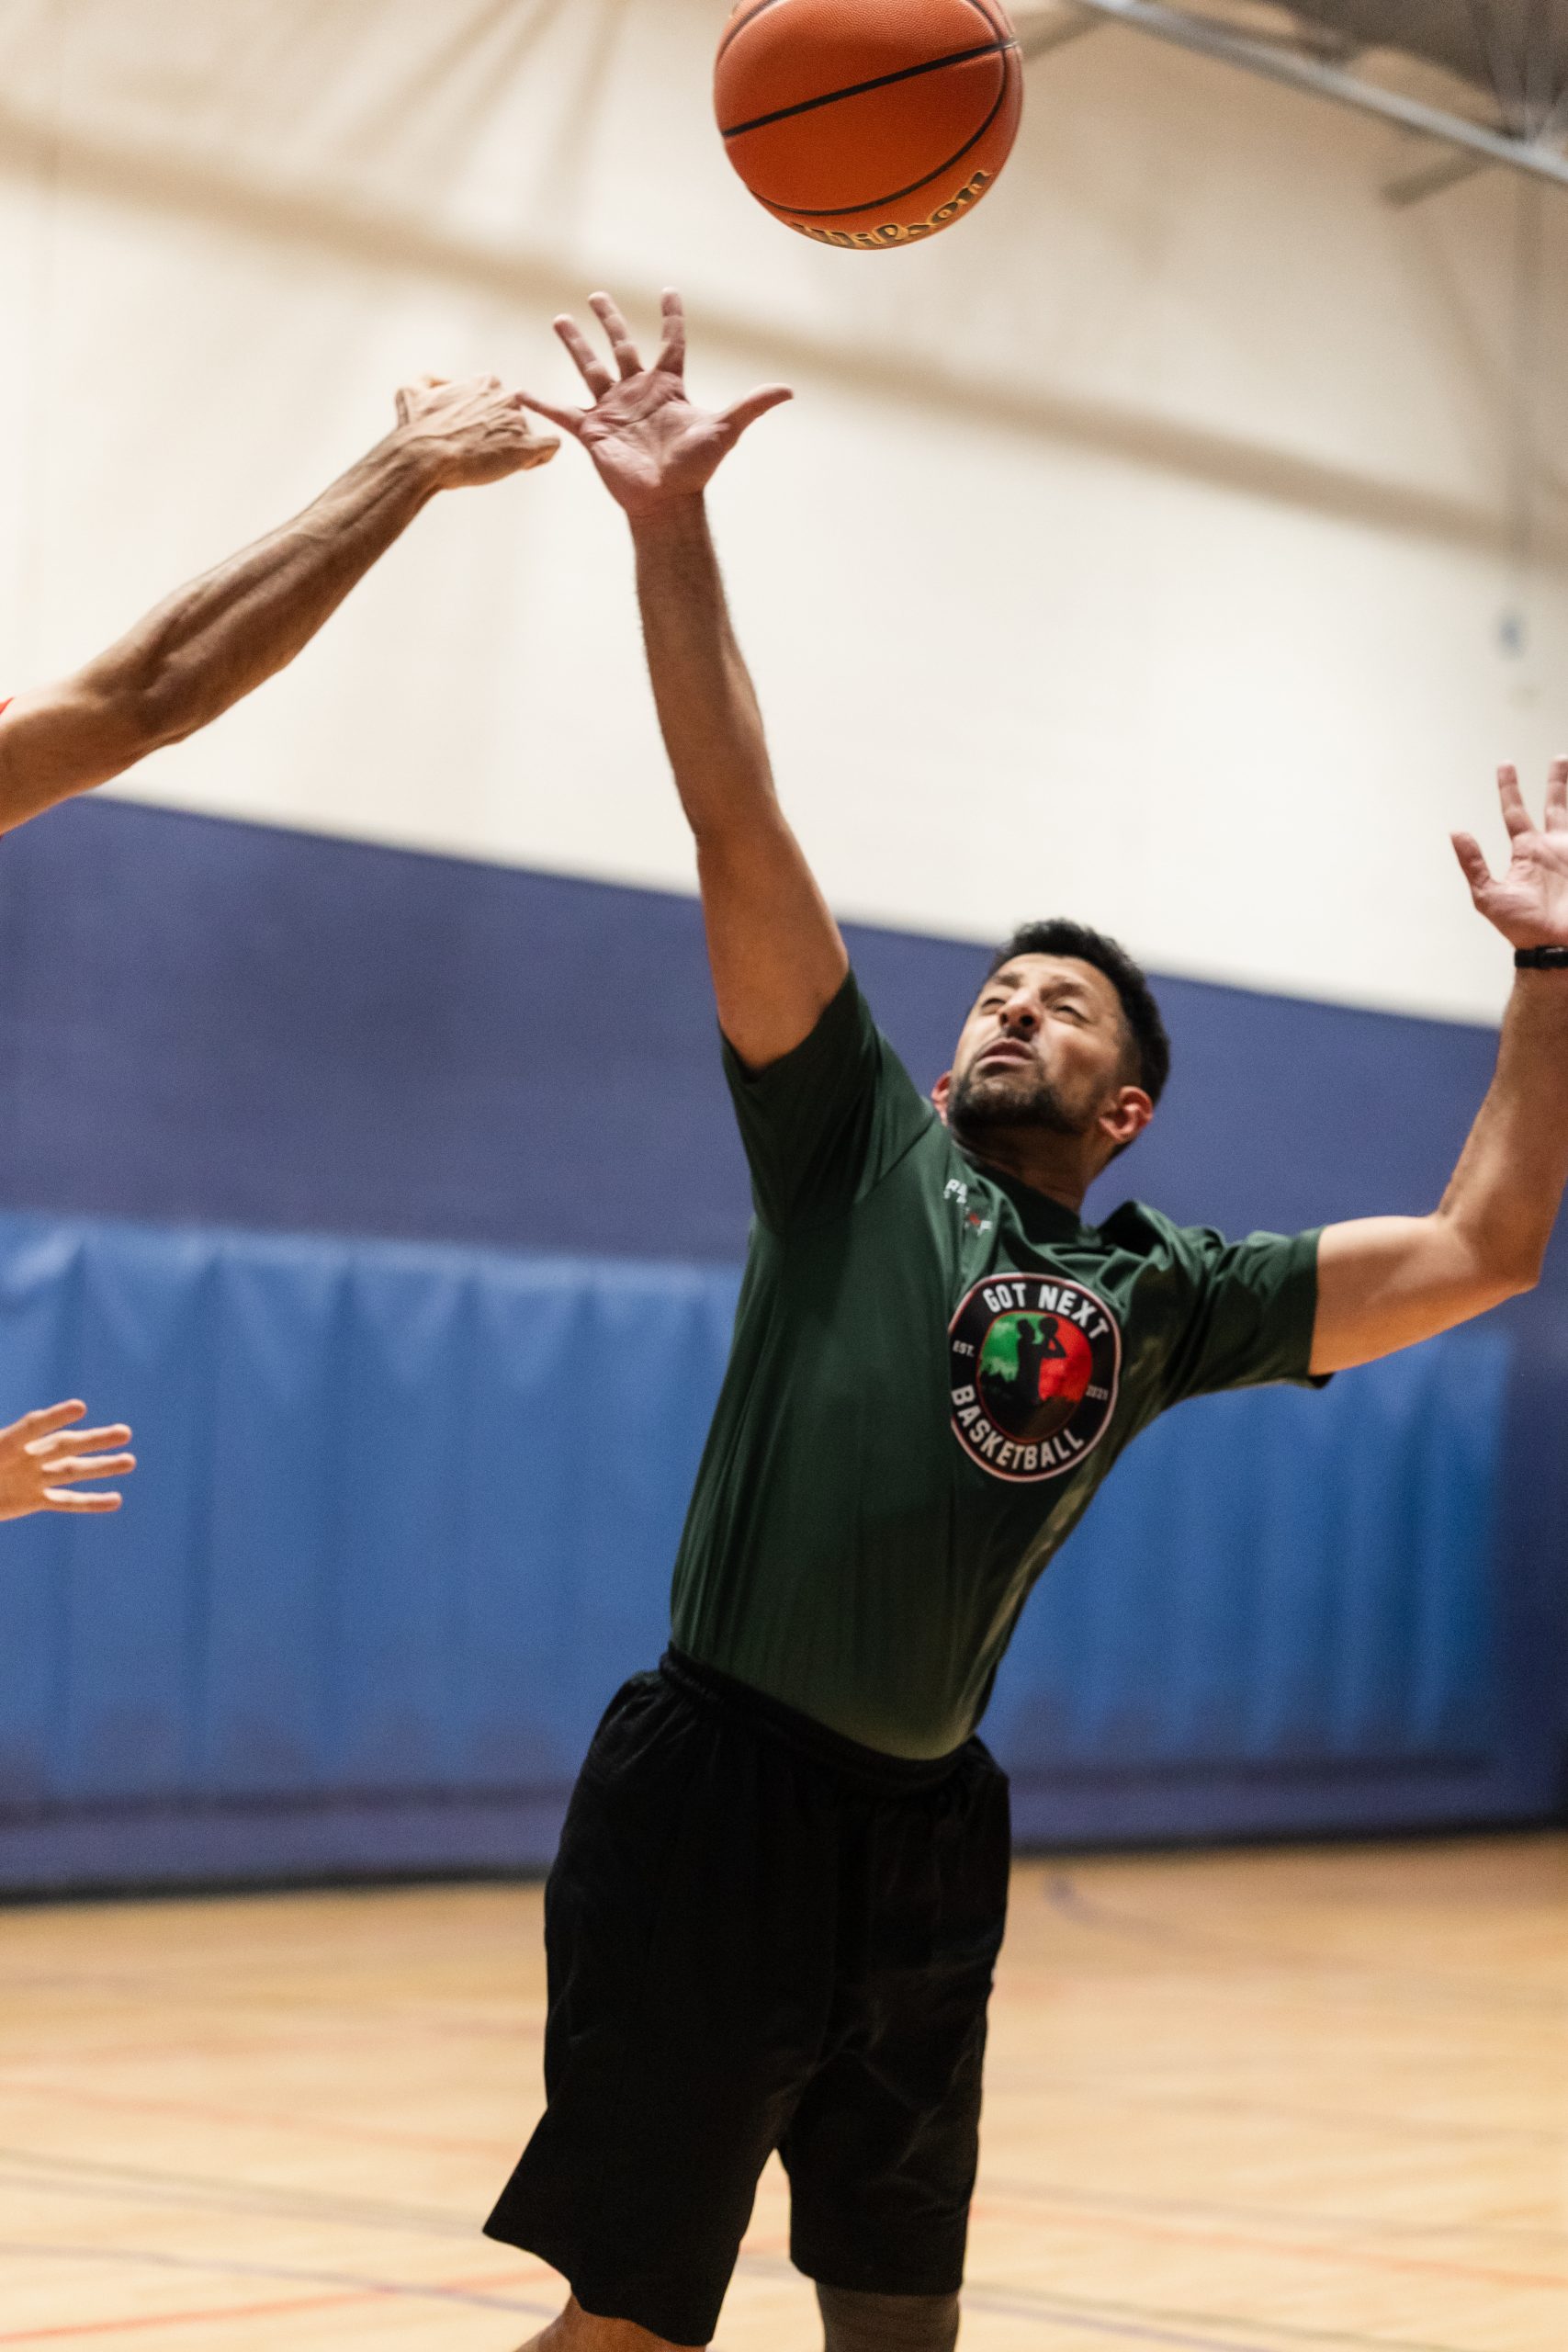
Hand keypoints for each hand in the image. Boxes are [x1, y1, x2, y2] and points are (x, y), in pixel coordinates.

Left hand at [0, 1401, 134, 1521]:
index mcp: (2, 1444)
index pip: (32, 1428)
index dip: (54, 1418)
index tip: (80, 1408)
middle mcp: (24, 1457)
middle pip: (64, 1445)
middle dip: (93, 1440)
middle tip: (125, 1433)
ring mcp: (32, 1478)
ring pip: (72, 1471)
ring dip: (102, 1466)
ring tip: (130, 1461)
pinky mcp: (33, 1500)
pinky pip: (65, 1501)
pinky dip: (91, 1502)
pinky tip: (115, 1500)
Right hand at [390, 374, 559, 490]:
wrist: (423, 456)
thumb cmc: (416, 427)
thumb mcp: (412, 390)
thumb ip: (429, 380)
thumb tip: (441, 383)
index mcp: (485, 383)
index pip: (499, 397)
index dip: (491, 417)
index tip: (478, 433)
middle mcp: (506, 397)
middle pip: (514, 416)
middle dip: (503, 433)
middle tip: (484, 452)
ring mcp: (518, 422)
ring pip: (528, 434)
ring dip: (516, 449)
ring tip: (495, 465)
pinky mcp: (525, 447)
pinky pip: (550, 447)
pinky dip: (542, 456)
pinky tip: (525, 465)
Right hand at [520, 289, 791, 519]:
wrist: (666, 502)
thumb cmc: (695, 468)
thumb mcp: (725, 430)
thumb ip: (752, 406)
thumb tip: (789, 390)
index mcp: (667, 386)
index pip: (671, 342)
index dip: (672, 317)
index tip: (669, 291)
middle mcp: (637, 392)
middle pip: (621, 346)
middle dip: (609, 320)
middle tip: (597, 296)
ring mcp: (613, 410)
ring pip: (589, 368)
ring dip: (574, 344)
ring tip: (560, 319)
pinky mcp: (592, 431)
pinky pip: (561, 412)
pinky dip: (540, 403)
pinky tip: (519, 393)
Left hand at [1453, 759, 1567, 948]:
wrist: (1553, 948)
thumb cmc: (1521, 927)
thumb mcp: (1489, 895)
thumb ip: (1473, 864)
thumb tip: (1455, 832)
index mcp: (1527, 852)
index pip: (1515, 812)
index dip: (1509, 788)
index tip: (1506, 764)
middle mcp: (1552, 849)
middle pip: (1555, 806)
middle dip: (1557, 781)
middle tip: (1558, 758)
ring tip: (1567, 763)